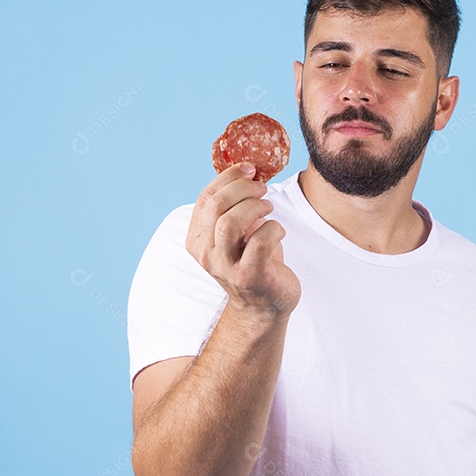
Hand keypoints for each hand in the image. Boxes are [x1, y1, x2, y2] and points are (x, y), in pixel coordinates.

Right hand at [186, 163, 300, 318]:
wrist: (265, 305)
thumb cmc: (253, 260)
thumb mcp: (237, 233)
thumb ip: (233, 208)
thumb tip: (247, 172)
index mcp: (197, 239)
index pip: (205, 198)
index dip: (228, 177)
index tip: (249, 169)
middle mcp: (207, 254)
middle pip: (216, 206)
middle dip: (243, 188)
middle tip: (262, 189)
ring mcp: (226, 267)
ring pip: (231, 222)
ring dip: (255, 206)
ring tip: (268, 207)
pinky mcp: (250, 276)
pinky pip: (261, 240)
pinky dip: (274, 227)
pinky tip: (278, 232)